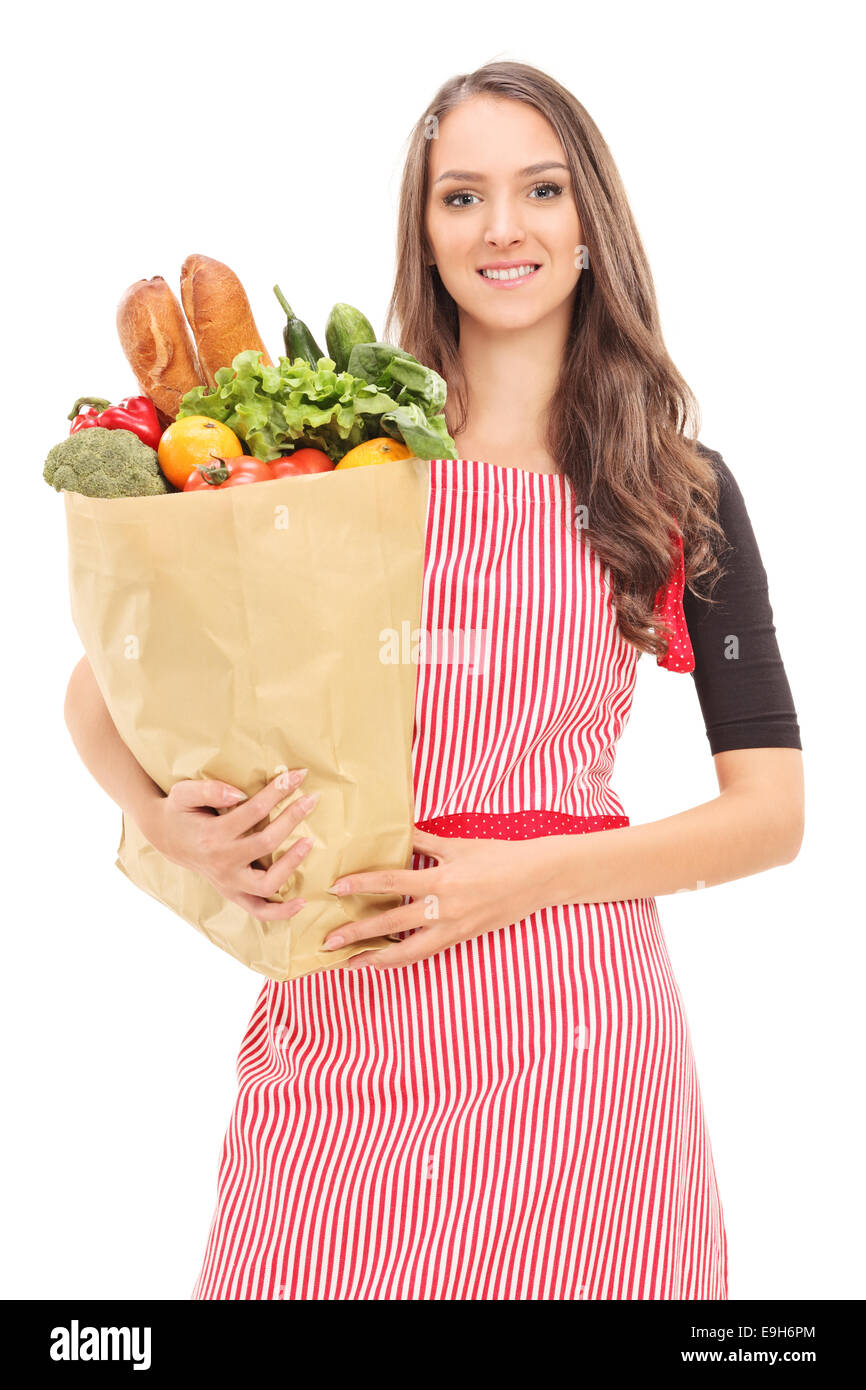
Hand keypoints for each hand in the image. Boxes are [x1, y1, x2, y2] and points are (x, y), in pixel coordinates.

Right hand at [141, 768, 316, 920]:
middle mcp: (222, 862)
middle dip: (292, 818)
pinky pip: (259, 911)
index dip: (278, 791)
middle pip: (266, 842)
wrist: (167, 838)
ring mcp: (228, 882)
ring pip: (266, 884)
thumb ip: (208, 790)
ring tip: (309, 842)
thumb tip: (238, 794)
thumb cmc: (180, 811)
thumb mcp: (183, 793)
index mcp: (212, 835)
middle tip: (311, 800)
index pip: (253, 811)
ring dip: (292, 864)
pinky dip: (281, 912)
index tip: (297, 776)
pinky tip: (302, 902)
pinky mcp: (233, 893)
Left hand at [322, 828, 548, 968]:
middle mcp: (444, 909)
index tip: (335, 888)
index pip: (392, 883)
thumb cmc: (498, 856)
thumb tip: (394, 831)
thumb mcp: (458, 844)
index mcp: (441, 880)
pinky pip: (425, 952)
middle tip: (327, 942)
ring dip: (376, 958)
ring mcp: (453, 929)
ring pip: (407, 952)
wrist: (537, 879)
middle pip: (391, 925)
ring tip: (350, 963)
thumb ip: (424, 841)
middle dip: (357, 934)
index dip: (361, 885)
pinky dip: (402, 957)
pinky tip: (384, 959)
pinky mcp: (462, 939)